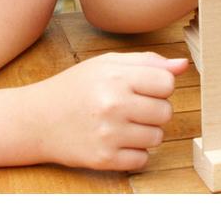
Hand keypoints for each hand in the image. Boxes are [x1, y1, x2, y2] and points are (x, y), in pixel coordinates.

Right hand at [28, 51, 187, 170]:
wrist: (37, 119)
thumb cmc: (76, 87)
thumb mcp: (107, 64)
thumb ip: (147, 62)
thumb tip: (183, 65)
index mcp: (116, 77)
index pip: (167, 82)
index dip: (159, 85)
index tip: (143, 87)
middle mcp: (114, 105)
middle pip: (166, 111)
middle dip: (153, 109)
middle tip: (131, 106)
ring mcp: (109, 134)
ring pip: (157, 137)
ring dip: (146, 132)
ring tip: (123, 123)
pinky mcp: (104, 159)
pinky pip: (142, 159)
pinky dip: (134, 152)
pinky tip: (116, 141)